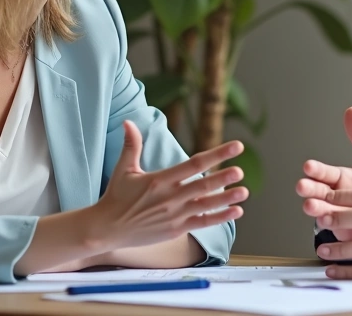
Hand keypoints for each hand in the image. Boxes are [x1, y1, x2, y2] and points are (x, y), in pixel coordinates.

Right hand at [91, 120, 247, 249]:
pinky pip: (202, 223)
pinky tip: (236, 211)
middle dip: (222, 178)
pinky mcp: (176, 229)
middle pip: (202, 185)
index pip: (193, 164)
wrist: (107, 229)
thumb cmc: (116, 197)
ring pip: (206, 205)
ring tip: (244, 191)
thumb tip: (128, 121)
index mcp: (160, 179)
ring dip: (226, 198)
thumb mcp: (124, 169)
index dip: (216, 154)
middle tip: (240, 171)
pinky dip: (220, 218)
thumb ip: (131, 145)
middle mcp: (170, 197)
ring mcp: (174, 215)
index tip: (235, 147)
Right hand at [296, 107, 351, 239]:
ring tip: (311, 207)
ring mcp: (340, 217)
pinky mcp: (348, 234)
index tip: (308, 166)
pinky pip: (340, 233)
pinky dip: (335, 230)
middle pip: (318, 193)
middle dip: (310, 190)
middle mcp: (335, 197)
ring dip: (317, 211)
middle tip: (302, 186)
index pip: (325, 172)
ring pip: (325, 214)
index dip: (316, 170)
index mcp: (339, 179)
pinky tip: (330, 227)